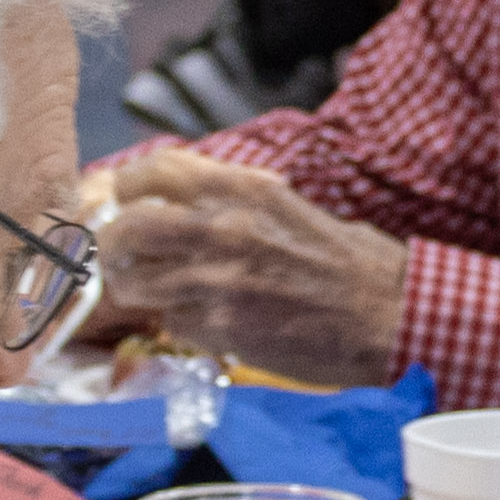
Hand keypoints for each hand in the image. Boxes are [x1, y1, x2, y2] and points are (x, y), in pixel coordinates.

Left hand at [89, 154, 409, 384]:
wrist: (387, 314)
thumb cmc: (347, 260)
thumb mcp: (286, 204)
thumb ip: (230, 200)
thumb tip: (178, 203)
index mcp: (240, 188)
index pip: (152, 171)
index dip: (128, 186)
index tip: (126, 199)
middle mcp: (221, 228)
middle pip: (125, 228)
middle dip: (113, 244)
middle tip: (122, 254)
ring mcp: (217, 281)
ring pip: (134, 281)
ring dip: (136, 288)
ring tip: (152, 292)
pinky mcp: (222, 328)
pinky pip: (171, 322)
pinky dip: (179, 323)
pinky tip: (204, 321)